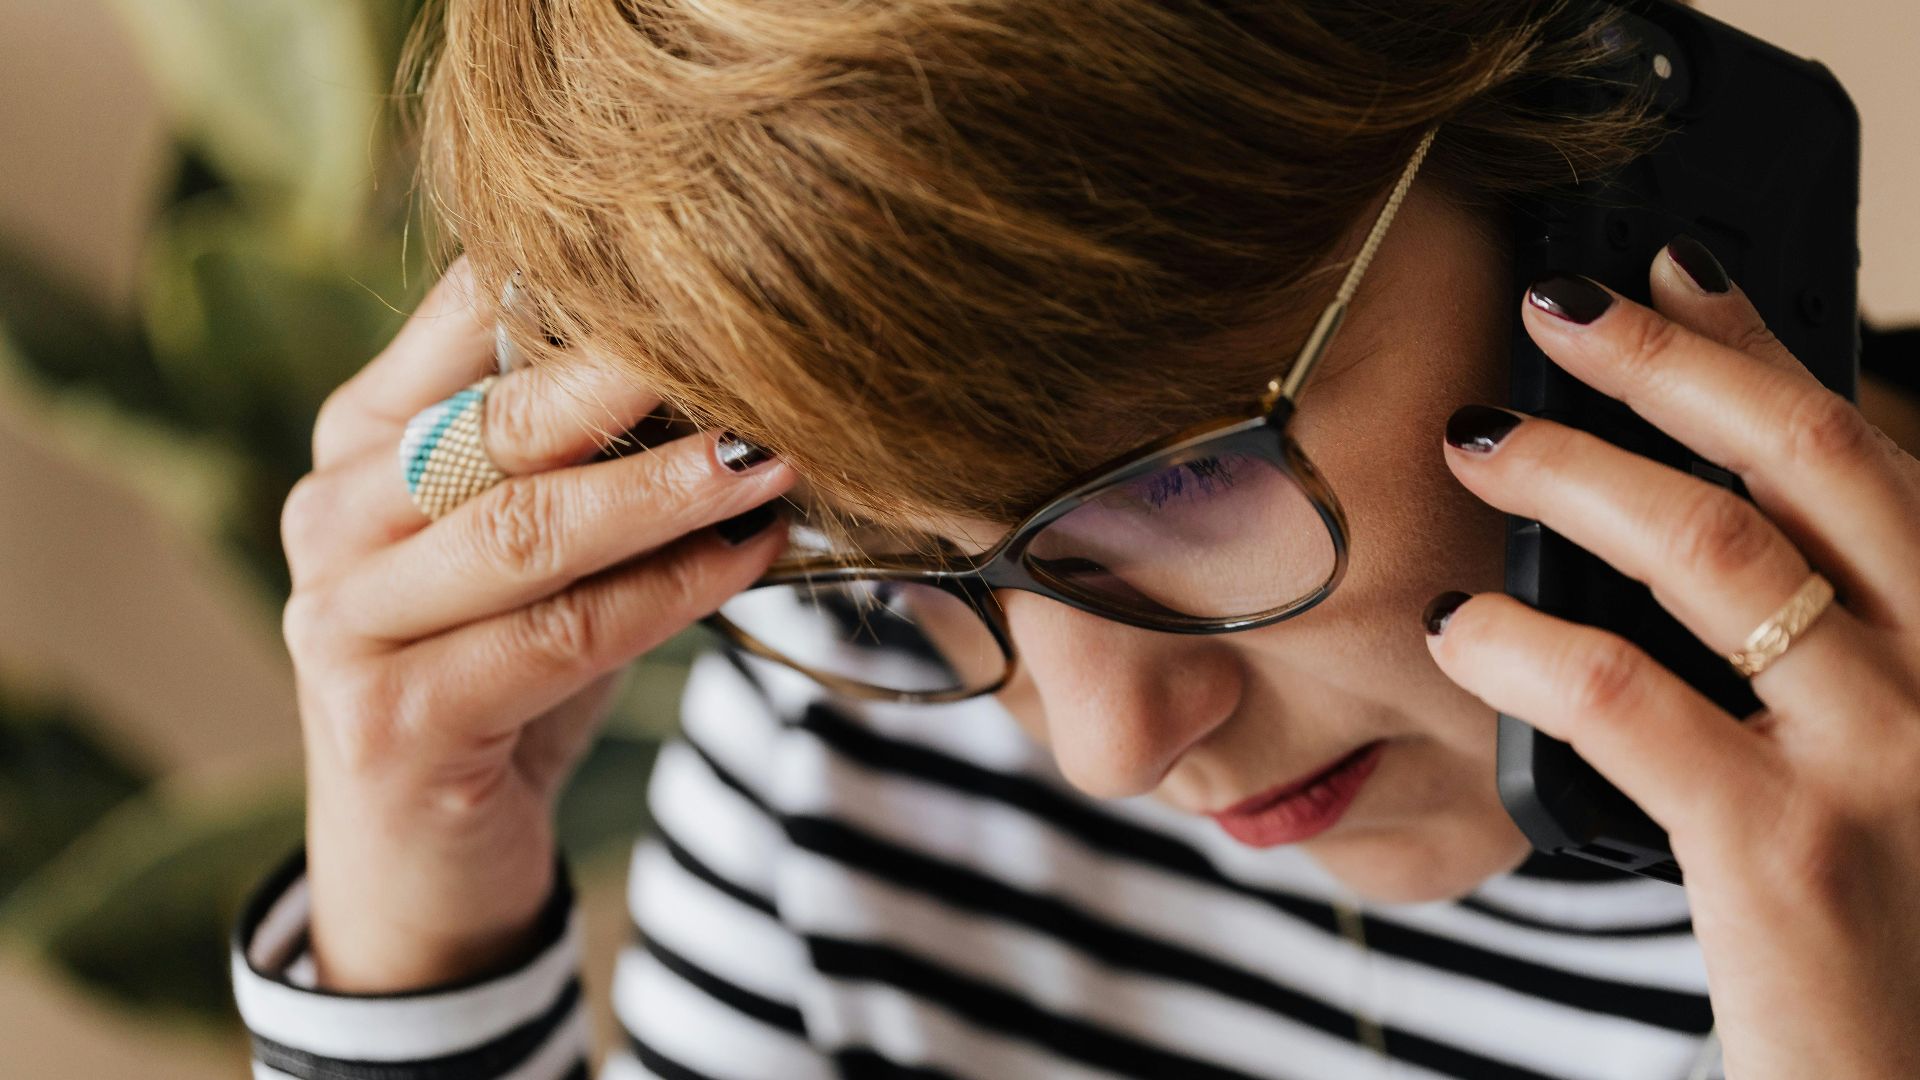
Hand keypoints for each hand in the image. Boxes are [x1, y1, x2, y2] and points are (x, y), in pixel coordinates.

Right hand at [282, 256, 792, 990]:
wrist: (424, 856)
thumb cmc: (501, 670)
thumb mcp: (535, 547)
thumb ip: (586, 457)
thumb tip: (736, 368)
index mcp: (361, 439)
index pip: (461, 319)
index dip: (580, 283)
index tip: (706, 258)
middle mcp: (331, 513)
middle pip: (496, 422)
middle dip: (632, 378)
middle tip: (754, 345)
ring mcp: (344, 618)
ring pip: (527, 530)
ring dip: (665, 490)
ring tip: (770, 457)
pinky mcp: (390, 718)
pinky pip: (556, 636)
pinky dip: (665, 594)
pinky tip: (746, 560)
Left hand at [1423, 238, 1919, 1078]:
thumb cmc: (1884, 917)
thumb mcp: (1877, 746)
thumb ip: (1814, 629)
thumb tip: (1682, 509)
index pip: (1862, 446)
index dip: (1759, 341)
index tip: (1663, 269)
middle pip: (1808, 456)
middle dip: (1667, 363)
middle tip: (1551, 309)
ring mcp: (1887, 757)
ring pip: (1716, 552)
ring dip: (1578, 476)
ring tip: (1478, 442)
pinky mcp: (1789, 850)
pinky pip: (1629, 698)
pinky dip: (1526, 641)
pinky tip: (1461, 626)